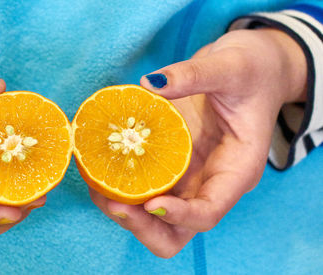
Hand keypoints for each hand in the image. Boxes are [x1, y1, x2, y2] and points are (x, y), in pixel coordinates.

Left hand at [89, 28, 306, 257]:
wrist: (250, 68)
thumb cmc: (252, 71)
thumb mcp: (230, 66)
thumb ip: (195, 75)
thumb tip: (151, 84)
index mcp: (236, 170)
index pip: (209, 211)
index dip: (180, 216)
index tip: (151, 204)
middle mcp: (209, 182)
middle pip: (177, 230)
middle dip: (143, 225)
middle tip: (112, 202)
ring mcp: (186, 176)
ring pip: (153, 216)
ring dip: (123, 209)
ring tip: (95, 184)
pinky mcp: (169, 163)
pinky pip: (141, 184)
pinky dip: (117, 182)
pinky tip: (96, 165)